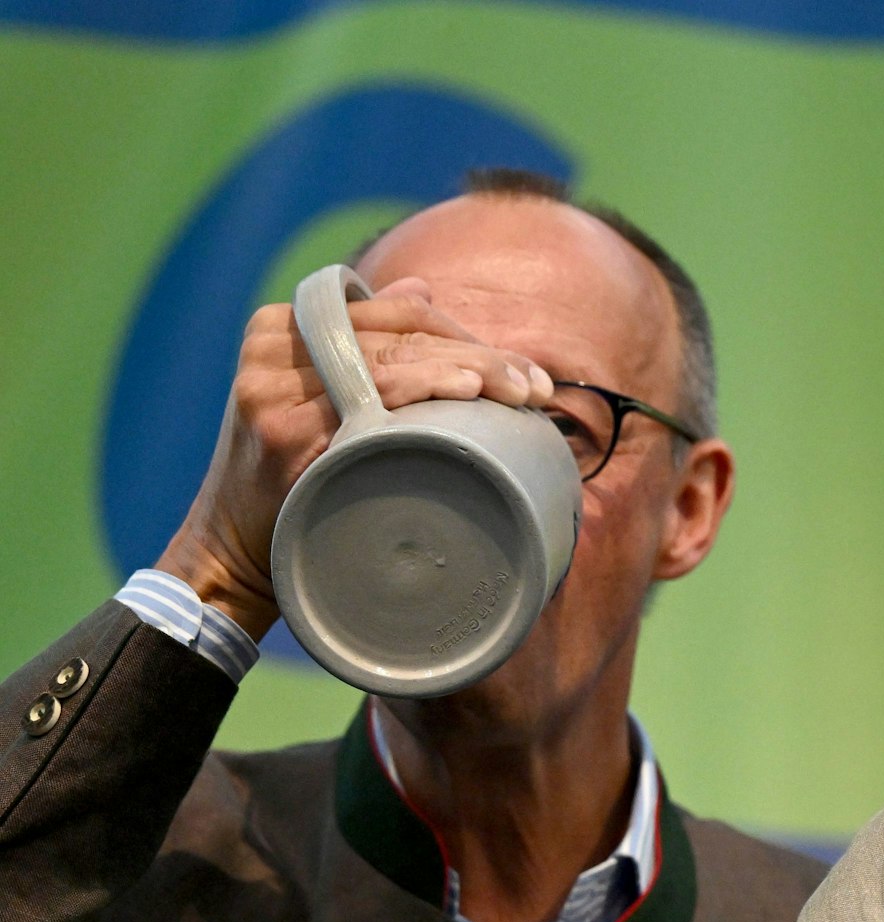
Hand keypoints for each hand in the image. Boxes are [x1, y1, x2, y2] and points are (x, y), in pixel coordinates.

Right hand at [153, 277, 556, 638]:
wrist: (230, 553)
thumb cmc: (295, 478)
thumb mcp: (321, 400)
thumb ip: (364, 342)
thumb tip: (421, 290)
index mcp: (285, 326)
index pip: (400, 314)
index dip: (468, 333)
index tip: (524, 370)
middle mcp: (274, 345)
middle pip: (404, 335)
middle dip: (482, 357)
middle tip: (537, 389)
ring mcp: (273, 384)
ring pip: (394, 359)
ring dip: (467, 370)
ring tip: (518, 392)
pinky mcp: (280, 425)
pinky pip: (368, 395)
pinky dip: (420, 388)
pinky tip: (462, 391)